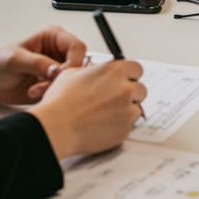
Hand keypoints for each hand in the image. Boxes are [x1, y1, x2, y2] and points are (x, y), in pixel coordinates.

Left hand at [0, 27, 86, 103]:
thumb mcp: (15, 60)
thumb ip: (37, 63)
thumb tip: (56, 70)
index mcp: (54, 37)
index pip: (76, 47)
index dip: (73, 62)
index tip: (60, 76)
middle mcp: (59, 51)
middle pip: (78, 65)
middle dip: (64, 78)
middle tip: (44, 86)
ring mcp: (57, 68)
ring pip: (72, 80)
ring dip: (56, 88)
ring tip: (34, 91)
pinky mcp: (53, 83)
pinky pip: (62, 91)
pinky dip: (52, 95)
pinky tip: (34, 95)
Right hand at [28, 59, 145, 160]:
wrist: (57, 127)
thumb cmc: (61, 101)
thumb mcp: (73, 73)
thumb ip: (93, 69)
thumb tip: (97, 70)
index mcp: (115, 70)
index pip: (137, 68)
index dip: (129, 75)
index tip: (123, 81)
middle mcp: (125, 88)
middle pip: (140, 89)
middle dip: (130, 93)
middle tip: (115, 99)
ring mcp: (126, 110)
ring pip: (136, 108)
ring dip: (126, 110)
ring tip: (106, 114)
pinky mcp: (124, 130)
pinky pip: (128, 125)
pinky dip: (119, 125)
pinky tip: (103, 125)